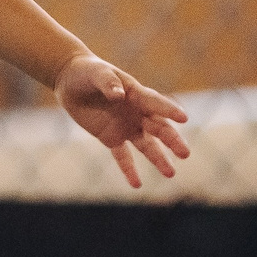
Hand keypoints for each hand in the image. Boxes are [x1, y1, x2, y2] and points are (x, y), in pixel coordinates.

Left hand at [56, 53, 190, 186]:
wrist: (71, 81)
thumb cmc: (88, 72)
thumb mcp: (97, 73)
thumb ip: (108, 83)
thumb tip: (119, 96)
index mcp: (136, 94)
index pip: (155, 103)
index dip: (168, 110)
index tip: (184, 118)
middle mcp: (137, 112)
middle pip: (158, 128)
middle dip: (171, 141)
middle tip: (185, 154)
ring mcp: (126, 126)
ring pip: (146, 145)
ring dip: (158, 159)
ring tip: (170, 174)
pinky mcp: (111, 138)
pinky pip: (122, 156)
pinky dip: (129, 170)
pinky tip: (137, 184)